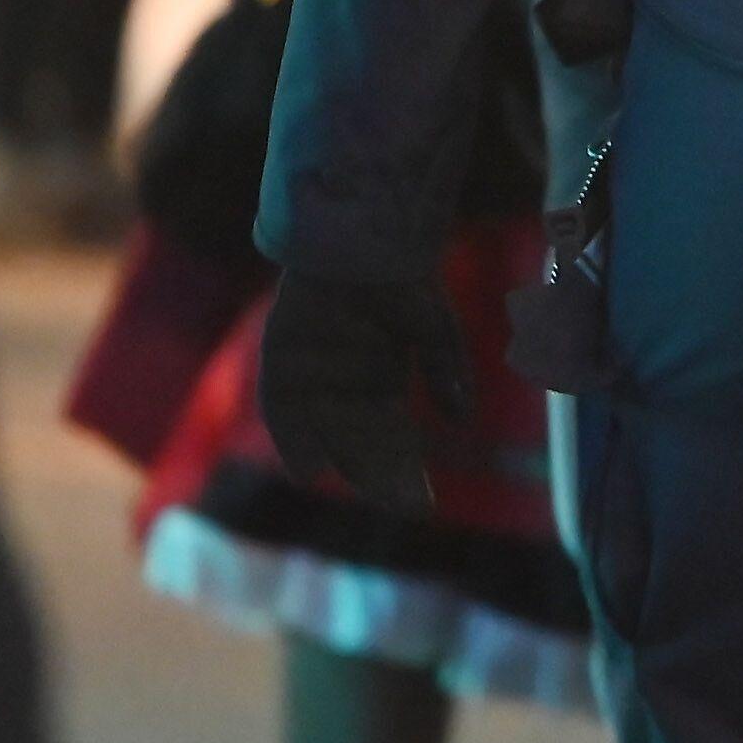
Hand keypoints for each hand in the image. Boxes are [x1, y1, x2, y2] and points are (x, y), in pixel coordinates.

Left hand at [255, 270, 465, 511]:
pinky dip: (293, 438)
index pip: (393, 443)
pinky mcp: (281, 359)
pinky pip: (282, 408)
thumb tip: (462, 421)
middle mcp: (344, 388)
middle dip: (381, 478)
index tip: (421, 503)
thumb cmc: (406, 281)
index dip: (404, 475)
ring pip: (326, 434)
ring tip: (368, 495)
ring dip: (345, 463)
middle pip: (361, 448)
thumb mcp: (438, 332)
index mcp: (382, 385)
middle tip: (401, 505)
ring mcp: (312, 377)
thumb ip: (446, 374)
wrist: (367, 237)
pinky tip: (310, 466)